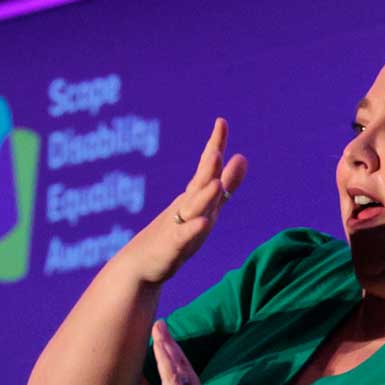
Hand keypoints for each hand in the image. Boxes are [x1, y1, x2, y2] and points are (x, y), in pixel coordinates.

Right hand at [124, 117, 247, 286]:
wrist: (141, 263)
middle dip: (208, 167)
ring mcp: (177, 225)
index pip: (207, 167)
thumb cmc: (177, 232)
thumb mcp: (207, 205)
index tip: (221, 121)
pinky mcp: (172, 247)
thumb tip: (242, 157)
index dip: (215, 145)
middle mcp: (186, 206)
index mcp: (195, 195)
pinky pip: (184, 237)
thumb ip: (227, 183)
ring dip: (204, 196)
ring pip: (193, 209)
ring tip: (215, 183)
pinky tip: (203, 223)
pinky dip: (193, 229)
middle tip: (216, 149)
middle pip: (199, 184)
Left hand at [147, 323, 238, 384]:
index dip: (181, 367)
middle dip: (173, 349)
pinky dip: (165, 362)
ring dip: (167, 347)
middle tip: (162, 328)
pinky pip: (171, 379)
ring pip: (177, 369)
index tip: (173, 351)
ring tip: (158, 328)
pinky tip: (159, 347)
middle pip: (184, 370)